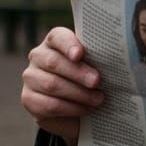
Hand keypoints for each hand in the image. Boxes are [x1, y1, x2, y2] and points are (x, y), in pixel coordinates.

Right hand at [21, 27, 104, 145]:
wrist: (77, 108)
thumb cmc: (91, 79)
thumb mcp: (96, 67)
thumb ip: (99, 60)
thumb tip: (117, 62)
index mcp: (55, 41)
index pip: (58, 37)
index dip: (68, 45)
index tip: (79, 54)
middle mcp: (39, 56)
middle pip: (54, 62)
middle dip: (79, 73)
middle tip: (97, 82)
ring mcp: (31, 77)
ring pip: (52, 85)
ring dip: (78, 94)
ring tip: (98, 99)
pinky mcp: (28, 98)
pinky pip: (48, 104)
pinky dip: (71, 108)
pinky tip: (86, 109)